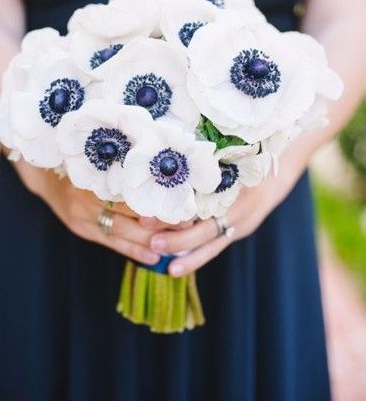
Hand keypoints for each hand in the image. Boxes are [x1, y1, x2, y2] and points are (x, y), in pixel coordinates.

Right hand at [13, 158, 190, 265]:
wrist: (43, 175)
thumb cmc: (80, 161)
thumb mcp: (100, 157)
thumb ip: (126, 164)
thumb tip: (163, 170)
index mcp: (98, 173)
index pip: (135, 189)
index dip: (159, 197)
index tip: (183, 201)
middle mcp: (89, 195)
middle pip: (132, 213)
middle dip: (162, 222)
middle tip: (189, 226)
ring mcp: (82, 215)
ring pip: (123, 233)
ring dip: (151, 241)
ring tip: (177, 246)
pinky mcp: (80, 229)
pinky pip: (111, 243)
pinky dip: (132, 251)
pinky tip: (153, 257)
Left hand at [146, 170, 295, 276]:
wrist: (276, 171)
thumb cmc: (241, 159)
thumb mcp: (224, 158)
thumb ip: (201, 165)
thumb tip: (166, 166)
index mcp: (228, 186)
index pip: (198, 204)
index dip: (176, 212)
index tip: (150, 216)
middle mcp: (235, 207)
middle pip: (205, 229)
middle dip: (177, 238)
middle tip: (152, 242)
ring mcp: (239, 221)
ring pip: (212, 244)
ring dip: (189, 256)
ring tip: (169, 268)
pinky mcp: (239, 230)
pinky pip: (217, 247)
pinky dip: (199, 257)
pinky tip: (180, 266)